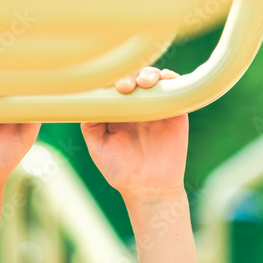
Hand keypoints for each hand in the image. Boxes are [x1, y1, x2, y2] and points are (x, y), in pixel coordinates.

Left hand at [81, 67, 187, 198]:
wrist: (149, 189)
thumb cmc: (122, 172)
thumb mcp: (98, 148)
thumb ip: (90, 125)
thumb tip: (85, 101)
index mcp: (120, 111)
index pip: (116, 85)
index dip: (112, 79)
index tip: (109, 86)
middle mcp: (139, 106)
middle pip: (135, 76)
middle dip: (129, 75)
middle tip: (124, 87)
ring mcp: (158, 108)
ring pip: (155, 78)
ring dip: (149, 74)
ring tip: (144, 83)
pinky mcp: (176, 113)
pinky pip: (176, 89)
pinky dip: (171, 79)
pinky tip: (163, 81)